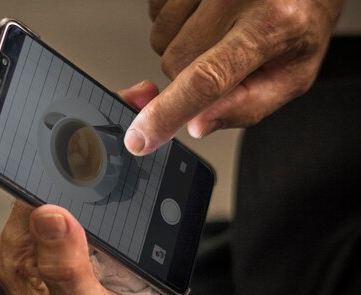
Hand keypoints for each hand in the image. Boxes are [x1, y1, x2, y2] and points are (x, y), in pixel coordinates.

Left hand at [0, 201, 153, 294]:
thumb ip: (64, 266)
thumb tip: (49, 214)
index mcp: (17, 261)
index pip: (28, 197)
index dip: (59, 184)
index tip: (89, 187)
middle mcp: (25, 256)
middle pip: (50, 199)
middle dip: (82, 202)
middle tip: (107, 232)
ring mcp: (47, 259)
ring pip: (72, 212)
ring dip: (97, 220)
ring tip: (112, 250)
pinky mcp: (68, 263)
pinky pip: (87, 232)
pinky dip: (105, 235)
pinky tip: (115, 254)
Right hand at [124, 0, 343, 154]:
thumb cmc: (299, 22)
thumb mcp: (291, 75)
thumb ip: (246, 107)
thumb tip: (197, 125)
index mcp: (270, 25)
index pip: (206, 79)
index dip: (168, 112)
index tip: (140, 138)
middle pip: (175, 63)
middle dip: (189, 74)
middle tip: (225, 58)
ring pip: (160, 39)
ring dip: (181, 46)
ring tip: (218, 32)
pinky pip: (157, 11)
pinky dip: (175, 21)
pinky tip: (204, 15)